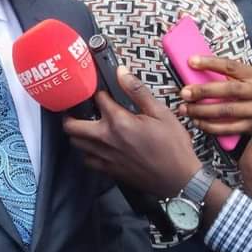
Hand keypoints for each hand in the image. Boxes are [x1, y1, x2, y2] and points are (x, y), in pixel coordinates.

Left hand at [63, 66, 201, 197]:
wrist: (180, 179)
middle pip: (72, 126)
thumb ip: (137, 91)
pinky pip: (87, 160)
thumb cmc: (173, 146)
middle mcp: (106, 139)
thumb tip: (122, 72)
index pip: (97, 99)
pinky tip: (95, 146)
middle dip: (71, 114)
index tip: (102, 91)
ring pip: (76, 143)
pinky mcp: (109, 170)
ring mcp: (105, 156)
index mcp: (119, 122)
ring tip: (84, 125)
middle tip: (76, 108)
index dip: (99, 92)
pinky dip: (87, 151)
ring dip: (77, 132)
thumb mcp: (160, 113)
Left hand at [177, 56, 251, 152]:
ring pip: (225, 111)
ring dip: (201, 111)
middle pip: (227, 90)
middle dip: (203, 91)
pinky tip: (198, 122)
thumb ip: (238, 78)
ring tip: (184, 109)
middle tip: (184, 92)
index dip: (210, 63)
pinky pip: (227, 128)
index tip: (191, 61)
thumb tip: (205, 72)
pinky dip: (210, 126)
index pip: (231, 67)